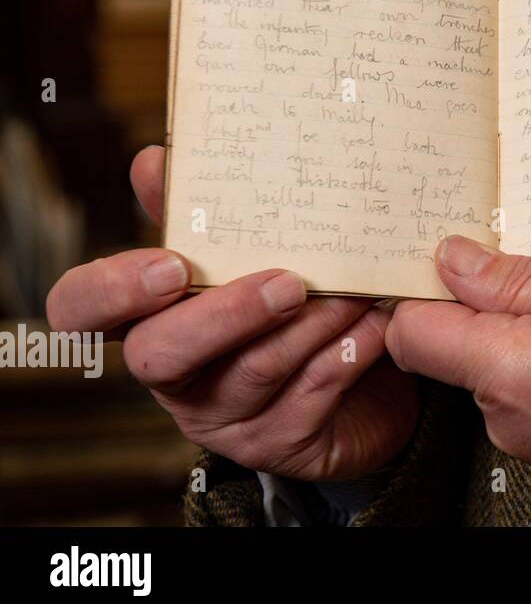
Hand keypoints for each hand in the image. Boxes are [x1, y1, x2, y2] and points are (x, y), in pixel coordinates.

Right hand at [46, 146, 418, 480]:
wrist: (369, 383)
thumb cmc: (291, 305)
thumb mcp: (249, 255)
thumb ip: (203, 214)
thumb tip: (154, 159)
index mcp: (147, 317)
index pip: (80, 310)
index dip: (111, 289)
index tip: (171, 263)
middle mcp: (173, 374)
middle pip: (160, 354)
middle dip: (227, 315)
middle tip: (287, 282)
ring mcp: (223, 416)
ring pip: (254, 371)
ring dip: (310, 326)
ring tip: (355, 291)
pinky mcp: (279, 444)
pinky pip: (312, 396)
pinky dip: (349, 353)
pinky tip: (377, 324)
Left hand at [385, 235, 530, 523]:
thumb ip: (521, 280)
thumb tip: (451, 258)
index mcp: (507, 372)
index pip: (410, 329)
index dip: (422, 285)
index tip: (461, 252)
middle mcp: (502, 416)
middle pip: (452, 346)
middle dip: (486, 301)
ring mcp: (528, 440)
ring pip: (494, 367)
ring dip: (527, 331)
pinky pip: (527, 391)